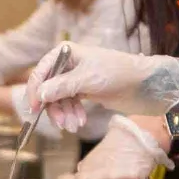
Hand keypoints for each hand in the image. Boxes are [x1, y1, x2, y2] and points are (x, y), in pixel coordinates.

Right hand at [24, 43, 163, 130]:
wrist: (142, 84)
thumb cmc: (117, 73)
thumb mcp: (87, 79)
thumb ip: (61, 87)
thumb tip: (39, 95)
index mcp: (66, 53)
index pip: (41, 71)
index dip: (35, 90)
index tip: (35, 108)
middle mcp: (67, 64)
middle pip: (48, 89)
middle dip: (54, 108)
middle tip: (62, 124)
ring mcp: (75, 78)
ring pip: (58, 99)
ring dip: (64, 114)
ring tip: (75, 126)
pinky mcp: (83, 90)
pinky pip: (69, 104)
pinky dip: (72, 114)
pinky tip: (80, 121)